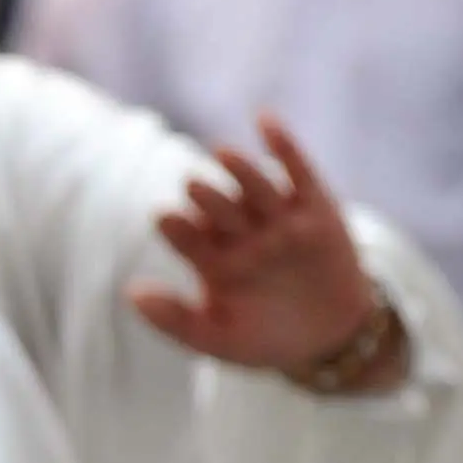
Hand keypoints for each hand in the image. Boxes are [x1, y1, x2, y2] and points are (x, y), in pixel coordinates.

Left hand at [126, 116, 387, 381]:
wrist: (331, 340)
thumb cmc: (266, 340)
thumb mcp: (217, 340)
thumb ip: (174, 320)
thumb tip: (131, 293)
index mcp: (212, 261)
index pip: (189, 239)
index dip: (178, 229)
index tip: (164, 218)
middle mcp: (241, 235)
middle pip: (221, 210)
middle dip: (208, 198)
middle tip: (193, 186)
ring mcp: (278, 220)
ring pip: (256, 188)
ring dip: (241, 170)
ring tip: (223, 155)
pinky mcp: (316, 208)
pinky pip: (298, 172)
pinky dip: (283, 146)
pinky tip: (265, 122)